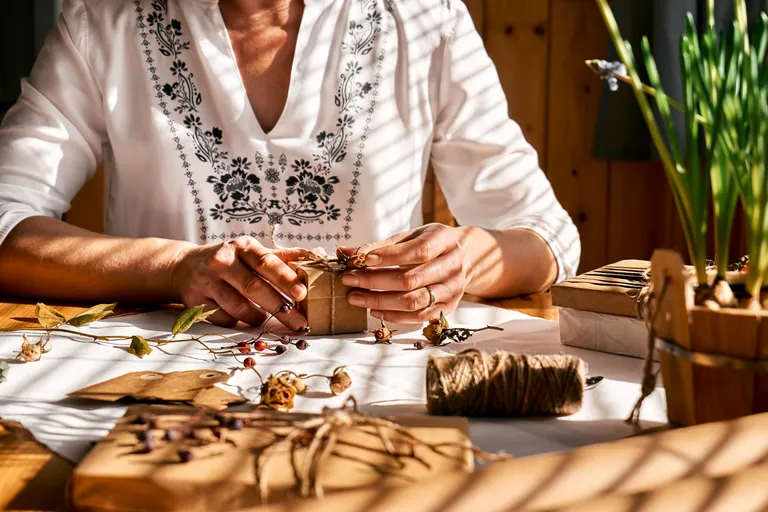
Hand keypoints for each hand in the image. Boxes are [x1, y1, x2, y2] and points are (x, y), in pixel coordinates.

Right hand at [171, 237, 308, 330]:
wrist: (186, 267)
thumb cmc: (232, 261)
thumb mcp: (255, 253)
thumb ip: (285, 257)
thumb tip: (319, 254)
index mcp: (243, 247)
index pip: (267, 262)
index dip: (285, 278)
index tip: (302, 293)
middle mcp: (223, 261)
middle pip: (254, 288)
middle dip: (280, 307)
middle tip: (299, 322)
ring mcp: (207, 281)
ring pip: (239, 307)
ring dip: (257, 317)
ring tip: (264, 317)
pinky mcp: (196, 301)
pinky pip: (224, 319)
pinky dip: (237, 322)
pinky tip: (239, 317)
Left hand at [340, 224, 468, 323]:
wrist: (466, 257)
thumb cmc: (431, 244)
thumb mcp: (410, 236)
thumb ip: (380, 245)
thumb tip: (345, 252)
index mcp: (443, 241)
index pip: (417, 251)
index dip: (389, 257)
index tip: (362, 260)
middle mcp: (452, 266)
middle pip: (411, 280)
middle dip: (375, 281)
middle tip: (349, 280)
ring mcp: (452, 289)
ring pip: (414, 301)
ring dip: (381, 301)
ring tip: (356, 297)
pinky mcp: (449, 307)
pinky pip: (419, 317)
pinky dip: (394, 315)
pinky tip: (375, 310)